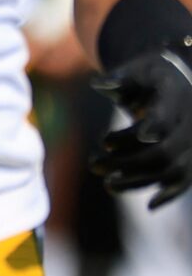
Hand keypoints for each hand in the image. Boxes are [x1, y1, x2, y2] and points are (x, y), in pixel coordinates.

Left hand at [94, 46, 191, 208]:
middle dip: (129, 162)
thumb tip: (99, 84)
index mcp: (177, 95)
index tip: (131, 137)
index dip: (154, 126)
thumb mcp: (135, 69)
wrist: (174, 82)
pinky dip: (170, 192)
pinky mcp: (190, 155)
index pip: (167, 115)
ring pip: (172, 168)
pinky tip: (151, 206)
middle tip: (94, 166)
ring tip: (107, 183)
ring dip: (138, 179)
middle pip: (165, 150)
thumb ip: (118, 79)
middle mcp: (190, 121)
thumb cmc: (148, 75)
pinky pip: (185, 178)